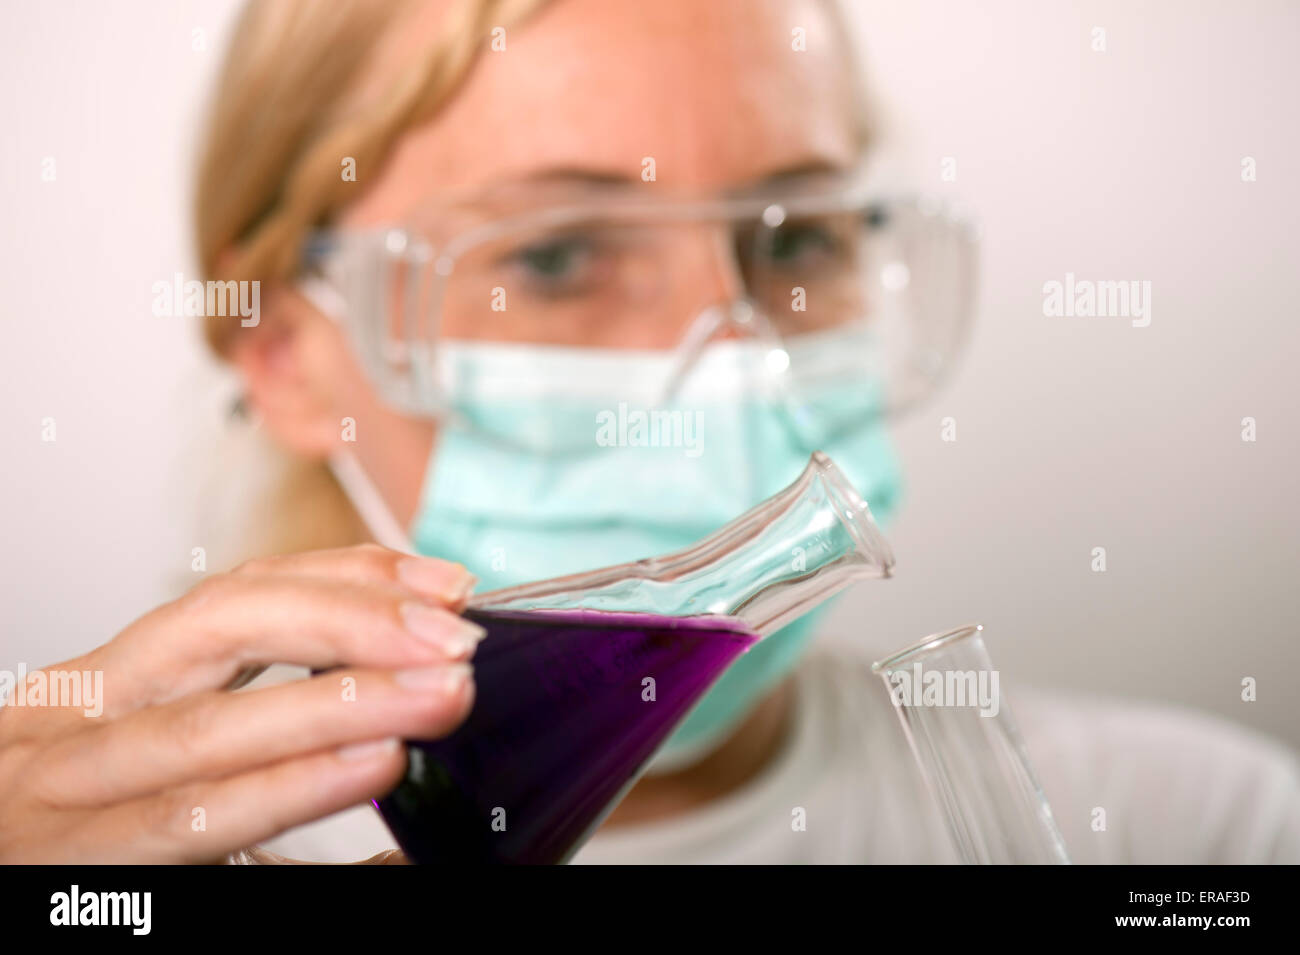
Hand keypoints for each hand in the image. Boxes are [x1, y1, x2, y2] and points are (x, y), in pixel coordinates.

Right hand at [0, 545, 481, 862]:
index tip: (443, 586)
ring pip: (211, 727)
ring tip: (437, 694)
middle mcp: (79, 718)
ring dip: (340, 703)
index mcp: (112, 682)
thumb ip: (263, 733)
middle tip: (454, 636)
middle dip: (352, 621)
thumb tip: (402, 716)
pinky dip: (288, 788)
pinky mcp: (72, 866)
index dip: (349, 578)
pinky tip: (366, 764)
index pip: (240, 594)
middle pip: (225, 630)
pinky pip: (190, 819)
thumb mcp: (155, 764)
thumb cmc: (76, 843)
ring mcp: (63, 791)